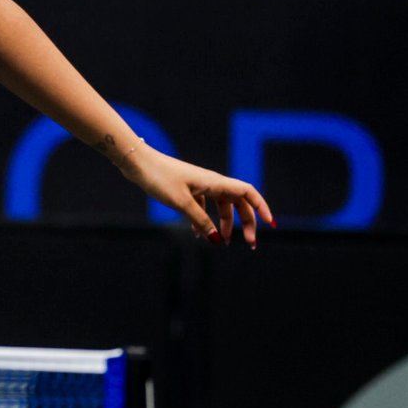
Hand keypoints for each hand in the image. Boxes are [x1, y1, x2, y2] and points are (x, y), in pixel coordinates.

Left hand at [119, 142, 274, 246]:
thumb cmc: (160, 178)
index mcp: (215, 182)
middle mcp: (211, 183)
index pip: (248, 193)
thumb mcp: (182, 203)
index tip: (270, 225)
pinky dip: (204, 221)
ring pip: (221, 207)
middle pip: (238, 203)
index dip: (262, 207)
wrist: (137, 163)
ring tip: (220, 243)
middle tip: (249, 244)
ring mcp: (199, 186)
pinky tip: (198, 235)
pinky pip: (204, 207)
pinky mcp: (187, 190)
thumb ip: (200, 221)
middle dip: (245, 223)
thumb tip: (216, 240)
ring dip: (223, 225)